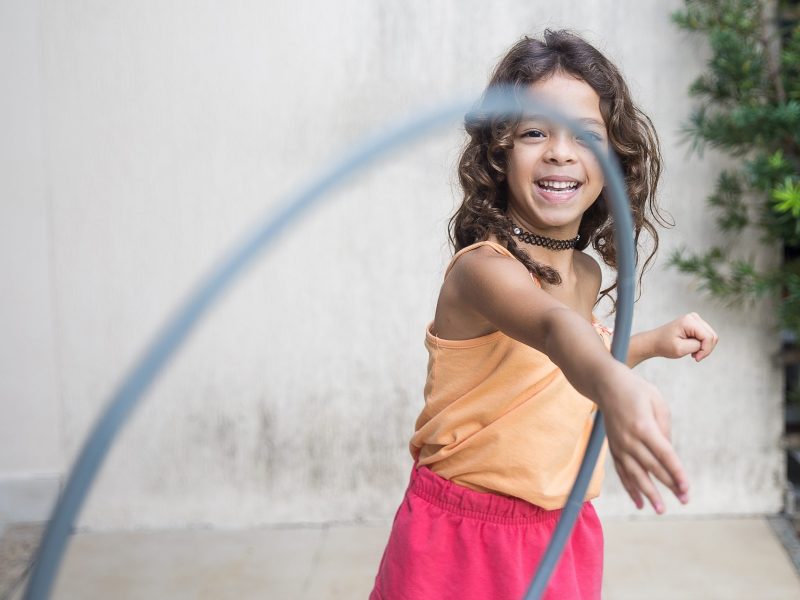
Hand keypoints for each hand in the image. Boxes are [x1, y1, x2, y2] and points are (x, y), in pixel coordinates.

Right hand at [599, 366, 688, 513]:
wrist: (606, 384)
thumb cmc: (637, 390)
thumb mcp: (658, 402)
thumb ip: (665, 429)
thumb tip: (668, 454)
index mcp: (643, 426)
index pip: (664, 455)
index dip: (676, 472)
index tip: (686, 487)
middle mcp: (629, 439)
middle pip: (652, 467)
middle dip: (669, 485)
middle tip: (684, 500)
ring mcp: (619, 445)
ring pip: (635, 474)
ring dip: (648, 493)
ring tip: (660, 509)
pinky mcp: (613, 448)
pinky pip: (622, 472)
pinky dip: (630, 488)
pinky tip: (639, 503)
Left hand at [650, 312, 718, 361]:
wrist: (654, 342)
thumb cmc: (664, 345)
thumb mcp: (681, 349)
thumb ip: (697, 346)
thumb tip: (708, 342)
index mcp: (689, 321)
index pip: (708, 337)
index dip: (705, 350)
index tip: (695, 358)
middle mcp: (694, 317)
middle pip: (712, 336)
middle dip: (705, 349)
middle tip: (694, 356)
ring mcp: (695, 319)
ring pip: (711, 336)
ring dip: (704, 347)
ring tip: (692, 352)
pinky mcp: (695, 324)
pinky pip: (706, 336)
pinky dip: (702, 344)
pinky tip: (692, 347)